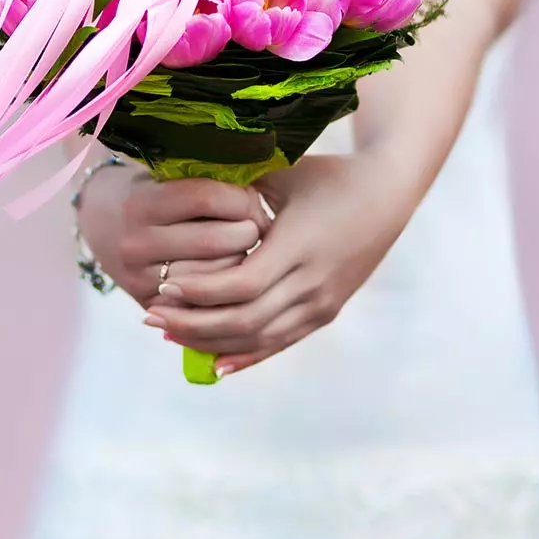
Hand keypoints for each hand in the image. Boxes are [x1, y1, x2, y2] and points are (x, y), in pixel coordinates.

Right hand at [78, 164, 269, 308]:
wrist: (98, 220)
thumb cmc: (148, 190)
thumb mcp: (167, 175)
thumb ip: (207, 182)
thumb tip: (260, 202)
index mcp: (142, 202)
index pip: (209, 197)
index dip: (243, 198)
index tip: (253, 200)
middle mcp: (137, 243)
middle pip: (219, 241)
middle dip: (248, 232)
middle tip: (256, 226)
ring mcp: (140, 278)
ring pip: (217, 276)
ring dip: (241, 262)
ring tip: (240, 247)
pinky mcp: (149, 304)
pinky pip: (204, 302)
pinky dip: (223, 287)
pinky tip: (226, 272)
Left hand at [146, 154, 414, 373]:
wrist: (387, 194)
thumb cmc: (329, 176)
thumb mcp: (285, 174)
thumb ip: (240, 185)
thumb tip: (183, 181)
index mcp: (300, 245)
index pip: (241, 285)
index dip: (199, 292)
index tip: (163, 286)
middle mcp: (312, 282)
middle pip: (245, 320)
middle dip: (193, 324)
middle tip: (150, 317)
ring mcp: (321, 303)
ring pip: (259, 339)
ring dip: (211, 342)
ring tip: (170, 336)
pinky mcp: (325, 313)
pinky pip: (280, 343)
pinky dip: (245, 356)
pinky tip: (215, 364)